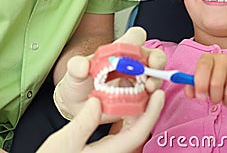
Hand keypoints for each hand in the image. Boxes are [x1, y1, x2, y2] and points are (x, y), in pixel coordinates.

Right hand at [37, 89, 164, 152]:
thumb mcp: (63, 142)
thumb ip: (83, 123)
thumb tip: (97, 101)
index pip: (137, 133)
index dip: (151, 113)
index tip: (159, 94)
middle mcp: (114, 152)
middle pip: (138, 128)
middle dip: (147, 106)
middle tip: (151, 84)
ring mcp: (110, 151)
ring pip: (131, 129)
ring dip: (137, 109)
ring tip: (139, 87)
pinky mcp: (104, 149)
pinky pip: (121, 130)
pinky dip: (124, 114)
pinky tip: (121, 102)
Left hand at [54, 27, 165, 119]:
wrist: (79, 106)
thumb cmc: (79, 82)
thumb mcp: (74, 73)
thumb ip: (76, 66)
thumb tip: (82, 65)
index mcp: (119, 51)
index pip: (135, 37)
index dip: (137, 40)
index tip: (134, 48)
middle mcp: (133, 63)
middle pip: (153, 55)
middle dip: (156, 60)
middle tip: (153, 66)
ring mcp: (138, 82)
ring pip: (155, 77)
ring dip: (155, 81)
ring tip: (148, 88)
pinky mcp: (139, 100)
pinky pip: (150, 99)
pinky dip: (150, 100)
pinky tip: (141, 104)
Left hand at [185, 53, 226, 109]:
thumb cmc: (221, 81)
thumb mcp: (206, 82)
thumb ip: (194, 87)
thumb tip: (189, 93)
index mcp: (208, 58)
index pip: (202, 68)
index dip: (200, 84)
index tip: (201, 98)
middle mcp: (223, 57)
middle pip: (216, 83)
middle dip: (215, 98)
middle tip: (217, 100)